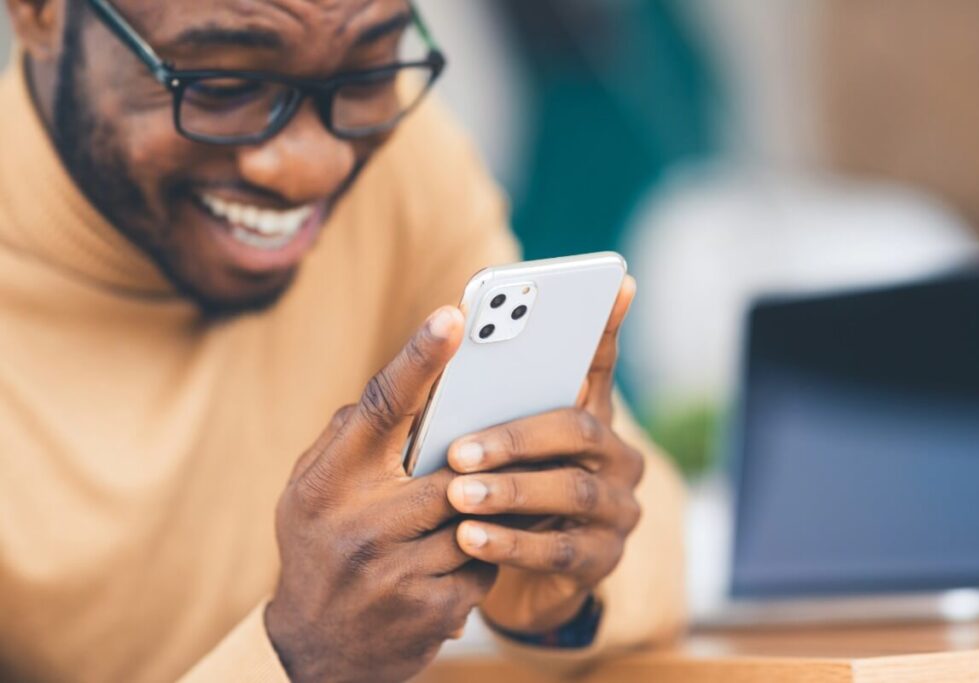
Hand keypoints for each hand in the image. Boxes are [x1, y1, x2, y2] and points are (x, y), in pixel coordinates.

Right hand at [265, 306, 495, 682]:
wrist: (316, 651)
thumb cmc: (321, 547)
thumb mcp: (313, 490)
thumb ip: (352, 437)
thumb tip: (412, 385)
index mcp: (328, 482)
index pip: (380, 405)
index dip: (419, 358)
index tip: (455, 315)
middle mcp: (359, 523)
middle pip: (451, 465)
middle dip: (480, 457)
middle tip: (505, 436)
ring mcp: (396, 571)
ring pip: (477, 514)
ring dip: (487, 508)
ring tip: (475, 508)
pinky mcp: (431, 610)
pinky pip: (485, 563)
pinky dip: (485, 554)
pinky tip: (462, 558)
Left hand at [445, 277, 642, 633]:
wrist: (523, 581)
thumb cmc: (504, 494)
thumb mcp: (496, 450)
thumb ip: (486, 407)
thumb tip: (447, 345)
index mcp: (588, 416)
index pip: (599, 364)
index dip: (606, 326)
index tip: (615, 282)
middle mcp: (616, 456)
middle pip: (577, 430)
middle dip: (515, 437)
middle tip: (458, 450)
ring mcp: (618, 509)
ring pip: (571, 490)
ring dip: (510, 491)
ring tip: (458, 495)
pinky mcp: (604, 558)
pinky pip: (560, 549)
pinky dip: (513, 542)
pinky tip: (469, 538)